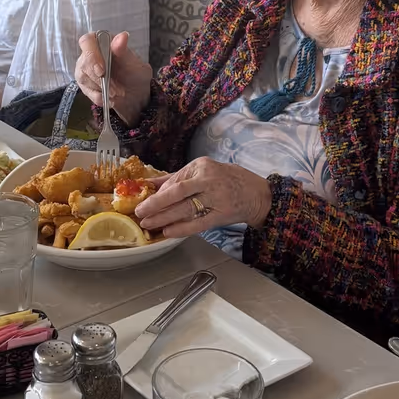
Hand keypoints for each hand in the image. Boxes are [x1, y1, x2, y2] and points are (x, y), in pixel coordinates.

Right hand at [75, 31, 151, 125]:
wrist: (135, 95)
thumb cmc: (134, 75)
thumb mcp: (133, 63)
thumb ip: (124, 51)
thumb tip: (122, 36)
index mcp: (102, 42)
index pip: (87, 41)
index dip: (92, 54)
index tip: (102, 70)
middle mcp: (90, 54)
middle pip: (84, 62)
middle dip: (99, 78)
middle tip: (115, 88)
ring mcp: (85, 69)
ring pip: (83, 77)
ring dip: (102, 88)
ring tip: (117, 92)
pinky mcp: (84, 84)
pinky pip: (86, 91)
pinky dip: (99, 97)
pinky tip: (110, 98)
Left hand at [136, 157, 271, 238]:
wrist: (258, 194)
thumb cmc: (228, 181)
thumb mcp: (203, 173)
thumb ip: (176, 178)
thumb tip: (149, 184)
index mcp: (201, 166)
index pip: (174, 180)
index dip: (157, 194)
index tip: (142, 202)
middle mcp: (208, 179)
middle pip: (177, 193)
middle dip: (155, 204)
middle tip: (139, 213)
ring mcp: (216, 197)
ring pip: (185, 208)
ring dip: (164, 217)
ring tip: (148, 224)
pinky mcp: (222, 213)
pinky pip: (198, 222)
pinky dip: (182, 228)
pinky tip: (168, 232)